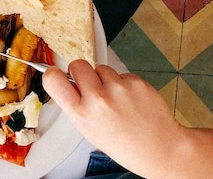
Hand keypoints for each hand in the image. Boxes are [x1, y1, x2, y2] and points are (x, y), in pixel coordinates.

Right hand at [43, 60, 185, 176]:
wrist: (159, 148)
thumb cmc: (124, 143)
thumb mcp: (88, 130)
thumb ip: (76, 105)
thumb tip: (67, 81)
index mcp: (81, 114)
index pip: (53, 80)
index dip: (53, 73)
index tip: (56, 73)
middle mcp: (98, 99)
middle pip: (78, 65)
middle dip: (82, 72)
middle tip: (92, 85)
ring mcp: (118, 89)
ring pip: (102, 68)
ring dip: (106, 79)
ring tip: (117, 99)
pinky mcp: (136, 82)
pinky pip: (122, 74)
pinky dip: (125, 83)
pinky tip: (131, 100)